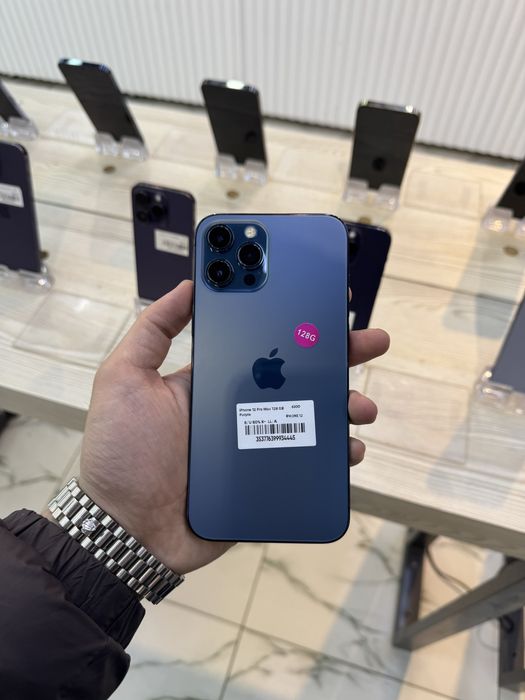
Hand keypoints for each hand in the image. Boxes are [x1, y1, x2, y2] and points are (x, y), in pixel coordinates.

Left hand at [79, 281, 388, 574]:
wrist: (127, 531)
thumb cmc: (121, 452)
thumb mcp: (125, 378)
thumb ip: (152, 330)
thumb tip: (191, 283)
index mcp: (215, 378)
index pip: (264, 341)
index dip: (295, 320)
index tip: (326, 301)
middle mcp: (242, 406)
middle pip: (300, 374)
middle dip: (338, 355)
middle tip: (371, 341)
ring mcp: (259, 444)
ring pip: (314, 417)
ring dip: (346, 405)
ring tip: (361, 405)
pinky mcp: (269, 481)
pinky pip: (312, 463)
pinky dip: (336, 454)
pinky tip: (349, 449)